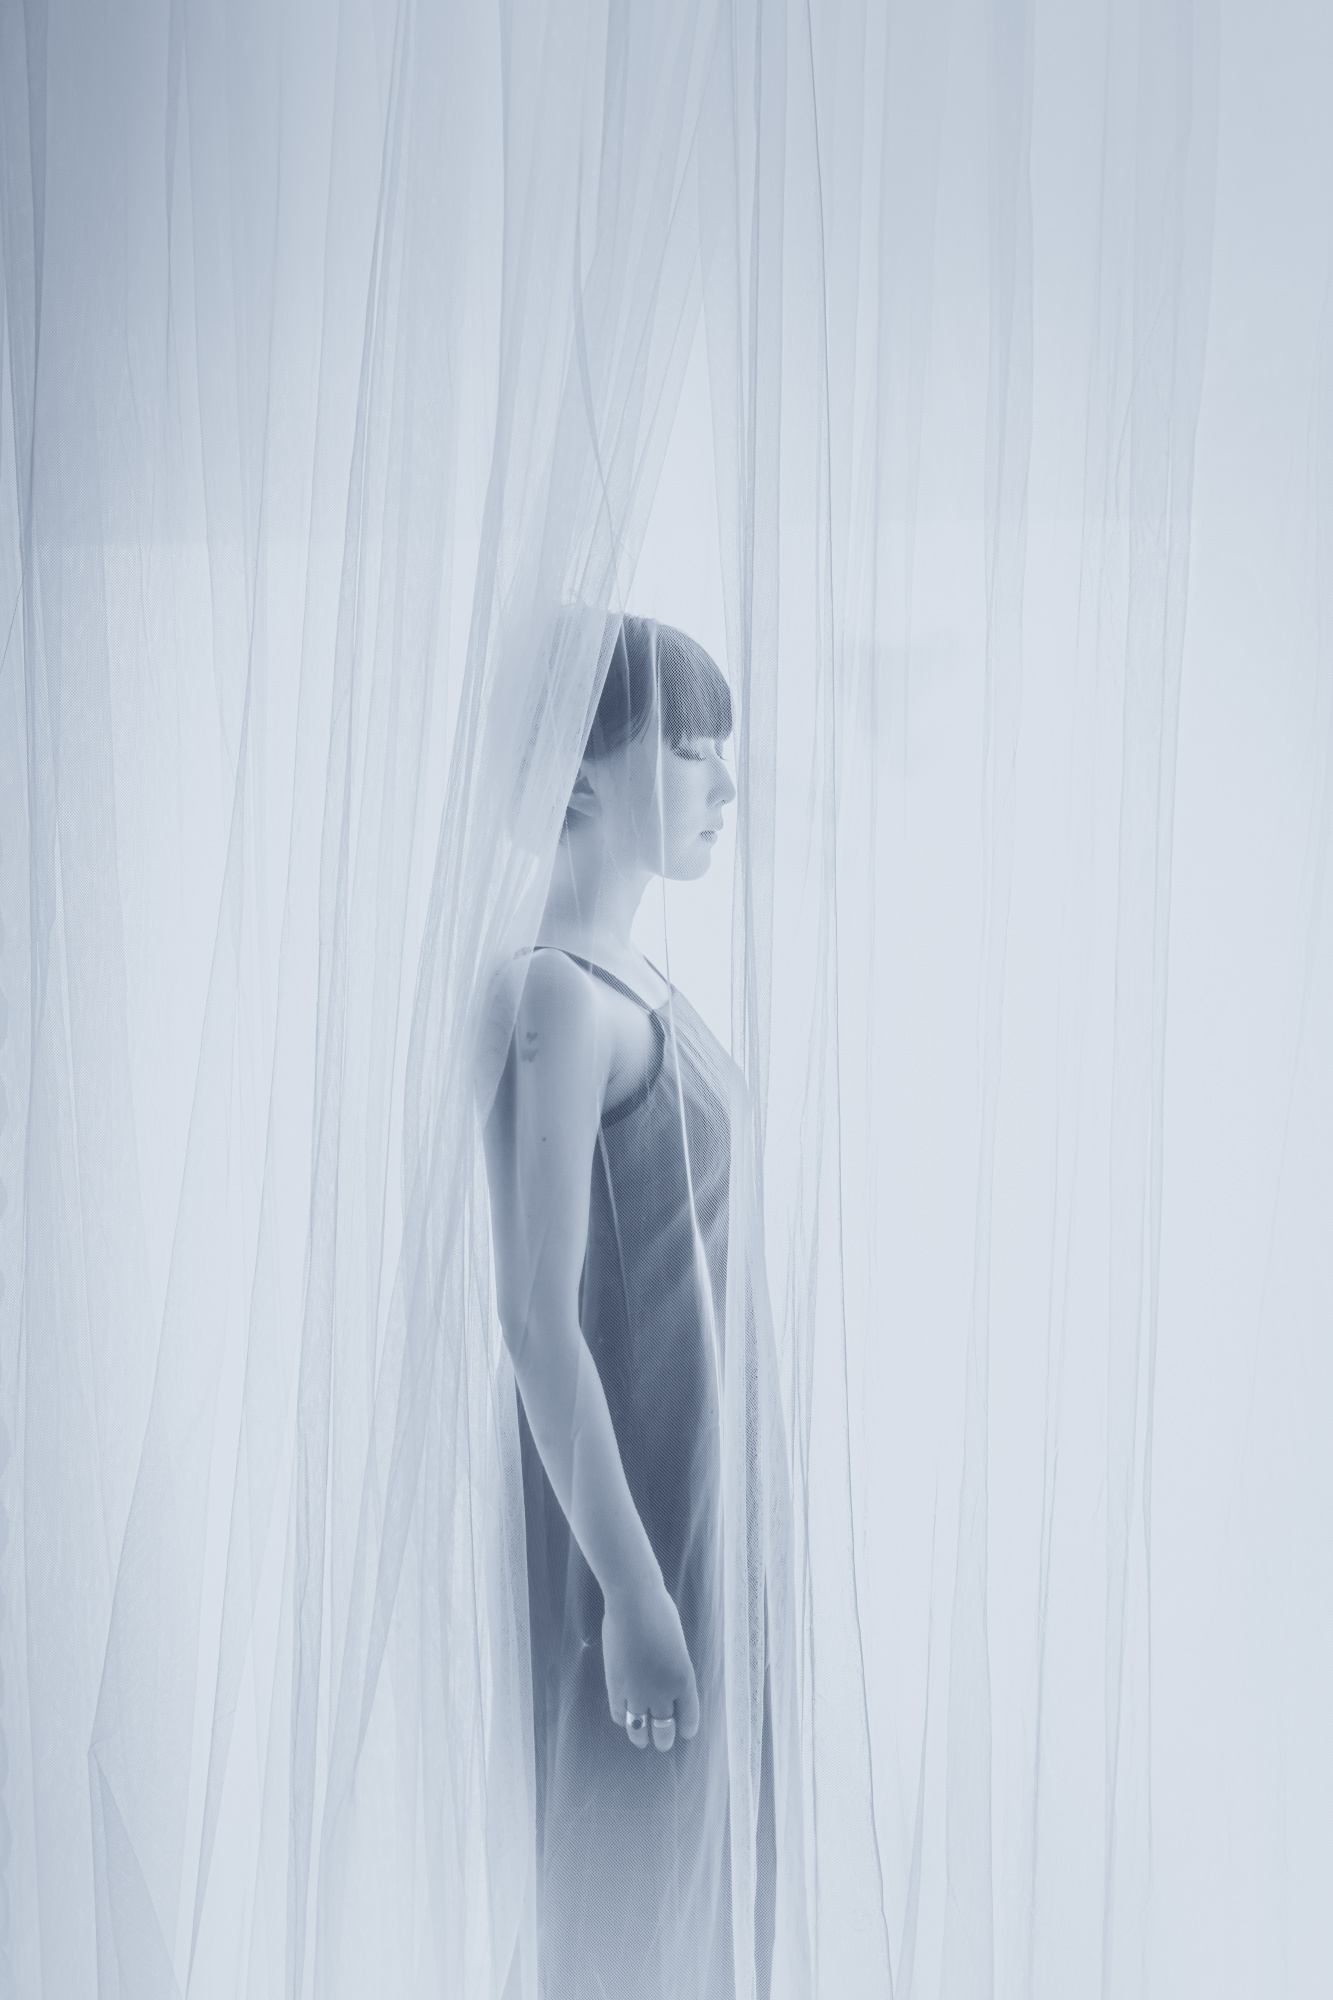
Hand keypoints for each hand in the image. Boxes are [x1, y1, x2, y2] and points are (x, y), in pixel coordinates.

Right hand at [602, 1573, 699, 1750]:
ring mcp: (637, 1691)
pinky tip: (625, 1715)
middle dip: (664, 1739)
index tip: (683, 1731)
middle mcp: (663, 1692)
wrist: (633, 1601)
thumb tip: (665, 1686)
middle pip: (665, 1731)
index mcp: (684, 1680)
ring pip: (639, 1729)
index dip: (686, 1728)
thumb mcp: (676, 1647)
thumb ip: (673, 1671)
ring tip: (642, 1740)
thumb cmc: (658, 1614)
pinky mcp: (616, 1686)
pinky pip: (619, 1714)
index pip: (689, 1719)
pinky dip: (623, 1718)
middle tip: (662, 1741)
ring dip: (641, 1737)